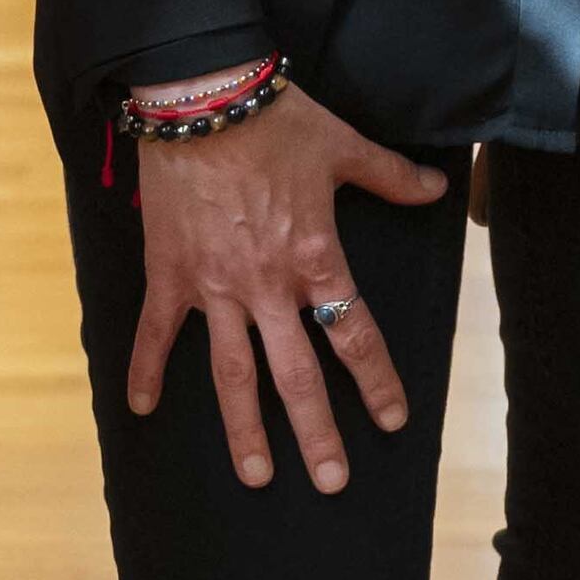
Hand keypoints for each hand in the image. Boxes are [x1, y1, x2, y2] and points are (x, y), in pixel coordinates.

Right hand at [129, 85, 449, 490]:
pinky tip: (141, 409)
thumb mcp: (343, 146)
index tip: (392, 422)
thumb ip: (390, 176)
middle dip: (317, 433)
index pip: (355, 334)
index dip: (377, 381)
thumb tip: (437, 188)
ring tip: (256, 475)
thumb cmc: (276, 118)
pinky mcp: (171, 274)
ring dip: (244, 429)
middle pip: (297, 375)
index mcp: (314, 258)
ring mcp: (215, 287)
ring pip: (233, 373)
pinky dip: (147, 370)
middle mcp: (268, 286)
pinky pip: (158, 332)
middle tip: (332, 481)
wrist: (202, 97)